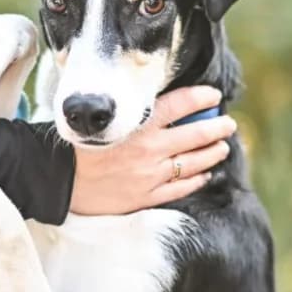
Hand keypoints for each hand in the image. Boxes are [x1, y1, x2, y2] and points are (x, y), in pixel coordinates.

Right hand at [69, 86, 236, 214]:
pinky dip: (197, 179)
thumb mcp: (105, 121)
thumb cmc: (80, 146)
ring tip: (222, 147)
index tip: (213, 95)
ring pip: (194, 162)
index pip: (180, 105)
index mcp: (138, 125)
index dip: (201, 98)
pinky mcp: (148, 196)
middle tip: (228, 123)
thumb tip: (159, 102)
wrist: (62, 181)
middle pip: (196, 134)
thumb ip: (131, 112)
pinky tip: (206, 174)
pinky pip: (181, 187)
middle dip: (218, 127)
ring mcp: (151, 174)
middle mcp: (149, 149)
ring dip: (212, 153)